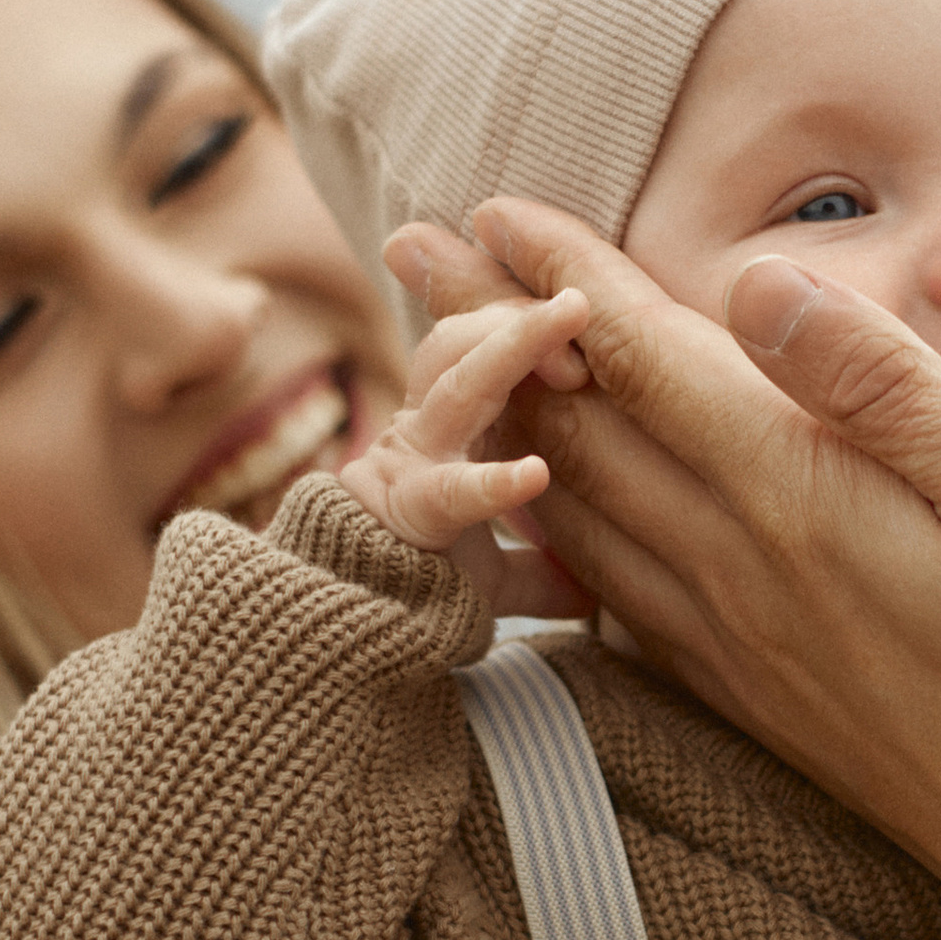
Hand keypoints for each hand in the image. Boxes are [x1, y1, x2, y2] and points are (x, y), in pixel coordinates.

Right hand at [340, 250, 592, 615]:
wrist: (347, 635)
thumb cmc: (420, 591)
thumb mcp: (492, 573)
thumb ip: (540, 570)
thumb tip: (593, 588)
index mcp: (447, 429)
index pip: (484, 347)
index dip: (530, 327)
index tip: (587, 324)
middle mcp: (426, 431)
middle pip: (464, 343)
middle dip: (520, 315)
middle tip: (580, 305)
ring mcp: (412, 465)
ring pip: (457, 386)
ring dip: (512, 345)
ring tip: (566, 321)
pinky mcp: (405, 513)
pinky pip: (451, 492)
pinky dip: (494, 482)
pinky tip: (534, 473)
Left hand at [459, 195, 940, 939]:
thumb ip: (885, 384)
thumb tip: (756, 284)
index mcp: (801, 501)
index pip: (648, 359)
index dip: (568, 274)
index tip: (497, 203)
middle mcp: (742, 575)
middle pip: (582, 429)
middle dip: (495, 329)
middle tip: (411, 245)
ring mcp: (742, 650)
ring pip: (582, 517)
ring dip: (509, 425)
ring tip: (447, 365)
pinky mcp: (763, 705)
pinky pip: (617, 606)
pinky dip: (558, 544)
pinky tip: (546, 535)